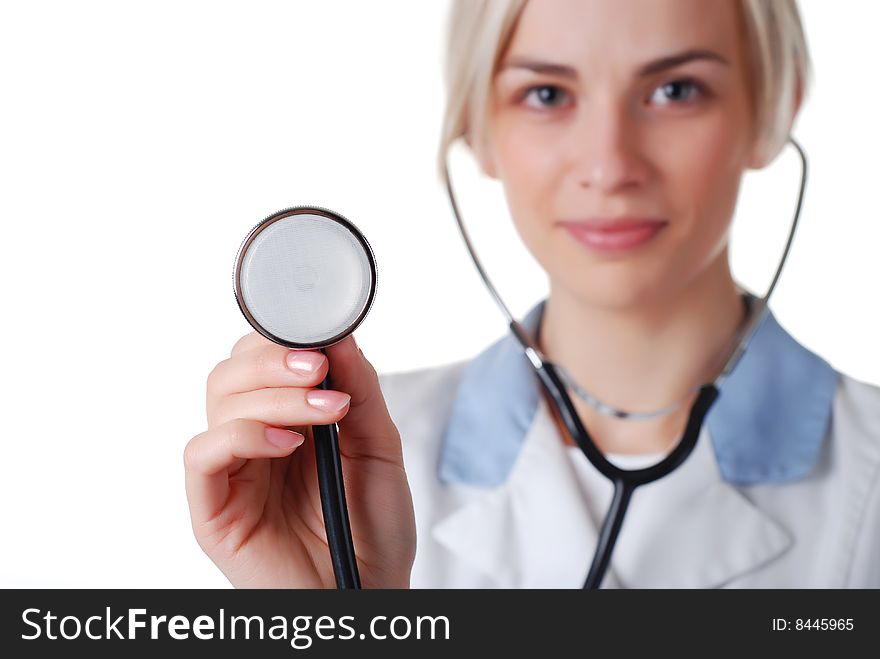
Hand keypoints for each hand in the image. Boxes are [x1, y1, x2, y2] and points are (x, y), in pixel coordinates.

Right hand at [184, 333, 415, 587]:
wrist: (369, 591)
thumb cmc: (372, 526)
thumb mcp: (379, 447)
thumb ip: (360, 390)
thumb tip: (340, 336)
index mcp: (287, 419)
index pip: (260, 358)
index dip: (281, 339)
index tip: (322, 338)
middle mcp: (253, 439)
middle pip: (231, 371)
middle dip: (274, 360)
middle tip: (318, 369)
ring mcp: (231, 472)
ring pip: (219, 402)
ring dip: (273, 395)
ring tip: (325, 411)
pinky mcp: (212, 509)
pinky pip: (202, 454)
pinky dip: (242, 435)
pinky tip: (287, 445)